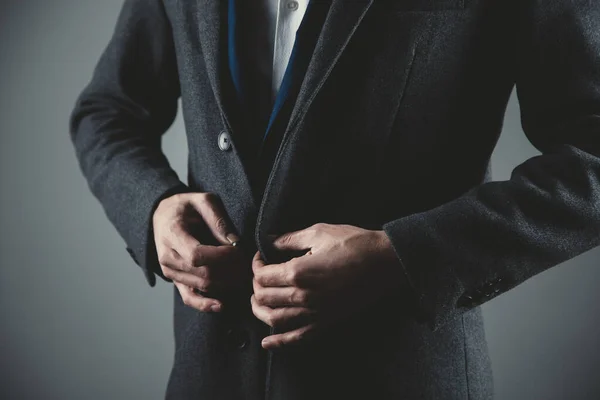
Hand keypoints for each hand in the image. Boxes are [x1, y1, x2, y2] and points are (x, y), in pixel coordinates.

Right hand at [153, 192, 246, 312]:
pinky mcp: (176, 280)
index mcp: (172, 234)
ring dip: (226, 283)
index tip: (238, 250)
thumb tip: (234, 241)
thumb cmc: (186, 207)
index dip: (222, 257)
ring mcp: (171, 272)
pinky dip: (205, 304)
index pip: (197, 255)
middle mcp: (168, 257)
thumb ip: (218, 219)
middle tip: (247, 263)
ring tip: (243, 273)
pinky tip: (221, 305)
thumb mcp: (203, 200)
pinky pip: (189, 298)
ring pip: (202, 285)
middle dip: (230, 271)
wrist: (163, 215)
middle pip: (203, 273)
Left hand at [251, 223, 403, 349]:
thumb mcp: (320, 232)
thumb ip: (290, 238)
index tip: (261, 257)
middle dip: (256, 285)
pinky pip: (298, 338)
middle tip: (261, 275)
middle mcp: (303, 297)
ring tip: (257, 301)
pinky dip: (280, 342)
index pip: (262, 275)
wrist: (385, 263)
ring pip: (275, 319)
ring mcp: (315, 313)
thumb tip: (269, 241)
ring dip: (260, 311)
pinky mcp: (327, 322)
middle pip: (264, 297)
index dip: (256, 265)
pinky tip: (268, 343)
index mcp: (299, 272)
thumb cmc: (355, 244)